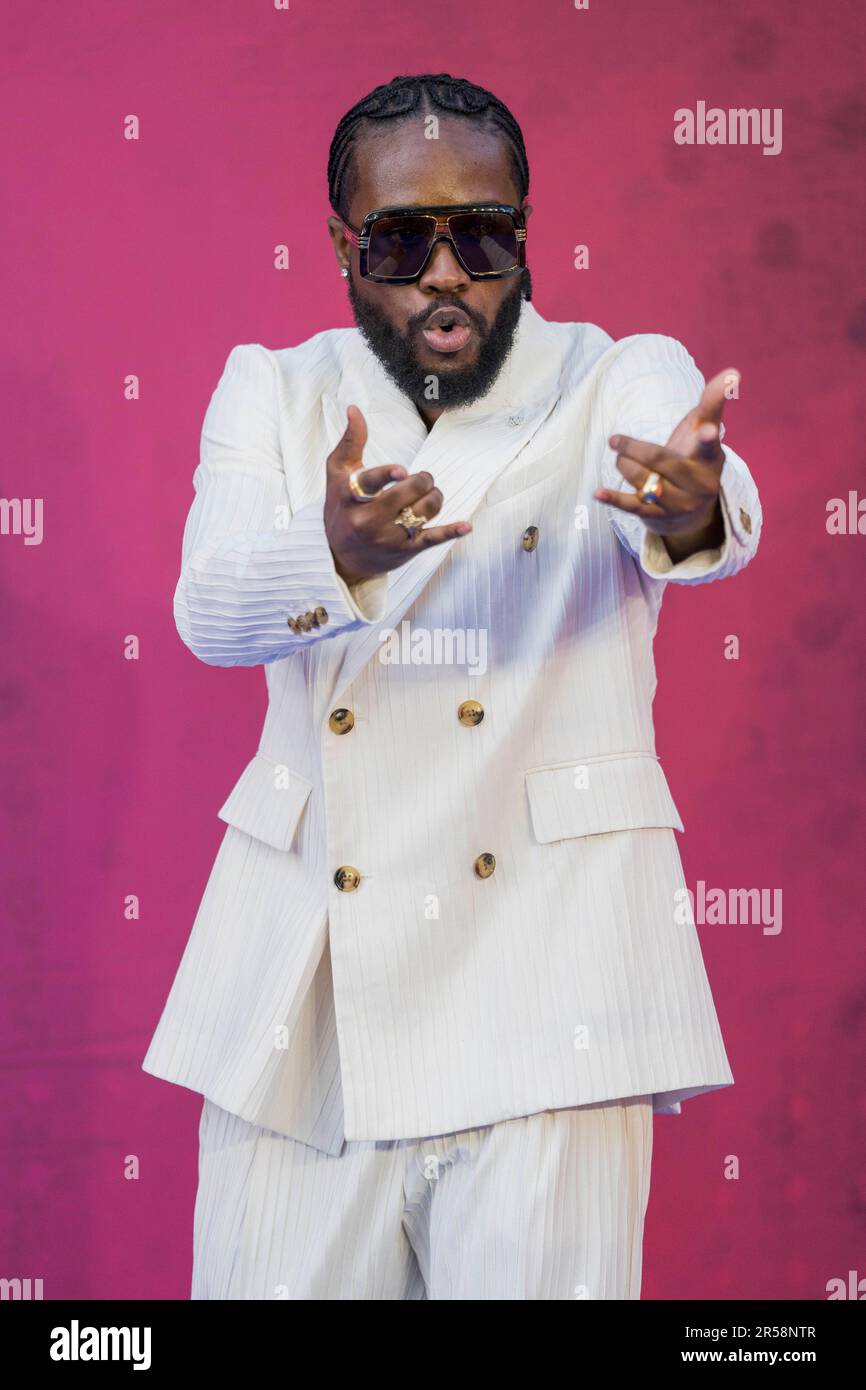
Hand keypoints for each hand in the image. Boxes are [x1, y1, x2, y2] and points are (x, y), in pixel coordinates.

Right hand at [324, 405, 471, 587]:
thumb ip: (350, 441)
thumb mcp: (337, 474)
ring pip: (423, 510)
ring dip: (434, 497)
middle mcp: (367, 519)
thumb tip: (354, 408)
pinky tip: (466, 525)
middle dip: (422, 479)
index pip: (369, 484)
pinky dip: (451, 531)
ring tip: (429, 494)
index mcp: (350, 496)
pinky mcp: (404, 550)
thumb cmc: (340, 507)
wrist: (339, 557)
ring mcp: (387, 536)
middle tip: (422, 478)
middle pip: (406, 493)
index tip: (401, 471)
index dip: (386, 476)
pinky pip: (431, 539)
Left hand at [594, 369, 739, 560]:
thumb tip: (732, 372)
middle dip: (636, 449)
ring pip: (644, 481)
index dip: (708, 438)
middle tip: (614, 439)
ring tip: (620, 458)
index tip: (708, 429)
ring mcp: (677, 503)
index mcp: (710, 459)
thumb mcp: (705, 431)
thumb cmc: (696, 457)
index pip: (709, 446)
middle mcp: (696, 484)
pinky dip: (614, 499)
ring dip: (625, 466)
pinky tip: (597, 493)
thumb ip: (712, 402)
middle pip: (663, 462)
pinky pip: (632, 507)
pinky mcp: (657, 517)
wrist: (694, 510)